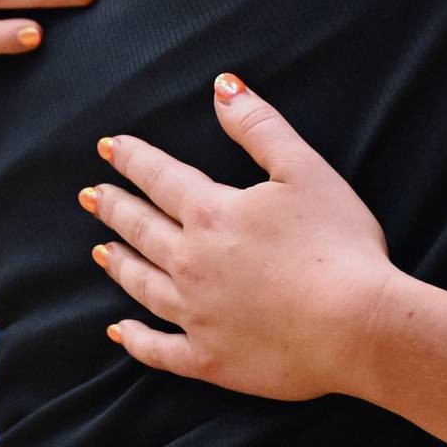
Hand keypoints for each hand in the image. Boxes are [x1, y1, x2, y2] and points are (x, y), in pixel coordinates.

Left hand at [86, 76, 397, 401]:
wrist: (356, 325)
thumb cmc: (338, 242)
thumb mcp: (305, 168)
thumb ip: (259, 126)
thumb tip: (222, 87)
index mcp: (212, 214)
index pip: (161, 178)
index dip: (133, 159)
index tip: (108, 148)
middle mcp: (191, 264)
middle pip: (142, 229)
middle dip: (114, 208)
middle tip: (90, 196)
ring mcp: (196, 316)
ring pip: (142, 285)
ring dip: (119, 264)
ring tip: (100, 251)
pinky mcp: (210, 359)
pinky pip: (158, 350)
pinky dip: (134, 339)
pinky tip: (119, 331)